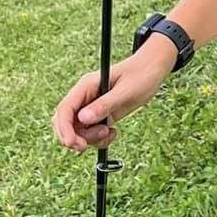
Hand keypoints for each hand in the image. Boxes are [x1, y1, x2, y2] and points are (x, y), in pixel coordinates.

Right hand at [52, 50, 166, 152]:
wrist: (152, 69)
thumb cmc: (141, 74)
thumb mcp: (125, 91)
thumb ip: (105, 104)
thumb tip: (83, 119)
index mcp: (86, 86)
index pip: (65, 109)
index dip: (64, 128)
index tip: (73, 143)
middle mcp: (85, 97)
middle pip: (65, 122)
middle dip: (73, 137)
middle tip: (87, 146)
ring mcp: (91, 107)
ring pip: (78, 130)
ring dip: (90, 139)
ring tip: (109, 132)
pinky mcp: (100, 114)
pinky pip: (91, 132)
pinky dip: (99, 139)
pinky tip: (113, 133)